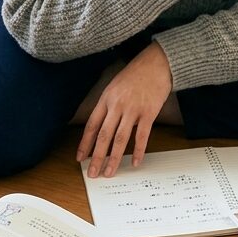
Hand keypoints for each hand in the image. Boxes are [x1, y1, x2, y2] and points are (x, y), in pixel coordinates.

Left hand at [76, 43, 172, 176]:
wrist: (157, 63)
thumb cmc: (136, 74)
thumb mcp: (114, 86)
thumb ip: (108, 105)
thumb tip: (101, 128)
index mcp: (106, 99)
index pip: (92, 125)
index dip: (85, 144)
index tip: (80, 158)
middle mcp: (117, 105)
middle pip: (104, 136)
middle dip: (97, 157)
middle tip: (93, 173)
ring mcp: (133, 109)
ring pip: (120, 139)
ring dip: (114, 158)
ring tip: (110, 172)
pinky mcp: (149, 112)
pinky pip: (142, 136)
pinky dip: (137, 151)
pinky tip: (134, 162)